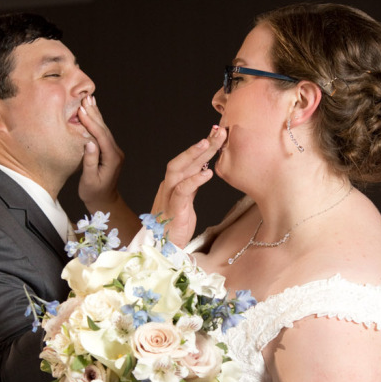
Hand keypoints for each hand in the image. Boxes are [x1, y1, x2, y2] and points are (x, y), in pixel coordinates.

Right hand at [77, 95, 123, 211]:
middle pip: (105, 129)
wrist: (104, 201)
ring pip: (105, 130)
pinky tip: (93, 113)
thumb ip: (89, 161)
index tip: (81, 110)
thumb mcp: (89, 180)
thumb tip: (89, 143)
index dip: (91, 122)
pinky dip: (97, 122)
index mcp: (112, 159)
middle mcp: (116, 153)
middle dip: (94, 113)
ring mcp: (115, 152)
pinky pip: (103, 134)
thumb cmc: (94, 193)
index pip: (101, 136)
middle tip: (85, 98)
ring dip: (96, 115)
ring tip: (89, 100)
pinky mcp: (110, 151)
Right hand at [153, 126, 226, 247]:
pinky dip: (195, 180)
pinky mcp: (173, 210)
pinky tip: (208, 173)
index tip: (217, 134)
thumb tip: (203, 170)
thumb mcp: (186, 203)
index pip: (188, 161)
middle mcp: (168, 186)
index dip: (202, 147)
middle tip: (219, 131)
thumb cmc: (174, 227)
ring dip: (194, 155)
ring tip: (210, 143)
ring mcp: (168, 197)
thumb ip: (192, 187)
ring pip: (179, 169)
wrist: (161, 250)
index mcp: (172, 184)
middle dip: (202, 145)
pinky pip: (182, 191)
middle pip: (183, 160)